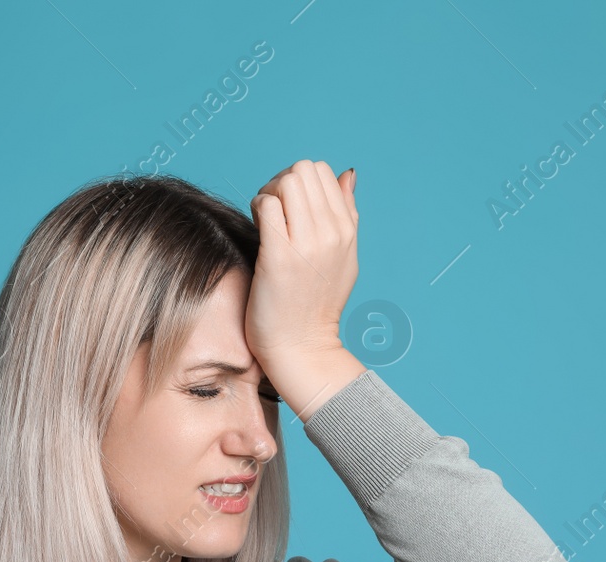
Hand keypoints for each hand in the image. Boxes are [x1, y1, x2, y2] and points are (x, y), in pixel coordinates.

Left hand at [245, 160, 357, 374]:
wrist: (301, 348)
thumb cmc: (315, 304)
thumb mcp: (345, 257)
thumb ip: (347, 212)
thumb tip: (348, 173)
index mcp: (347, 230)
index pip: (322, 172)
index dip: (298, 182)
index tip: (288, 208)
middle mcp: (332, 233)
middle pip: (303, 170)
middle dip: (280, 183)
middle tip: (272, 212)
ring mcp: (308, 244)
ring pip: (286, 182)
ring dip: (268, 194)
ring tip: (265, 221)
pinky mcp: (280, 257)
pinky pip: (268, 205)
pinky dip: (258, 208)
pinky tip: (258, 230)